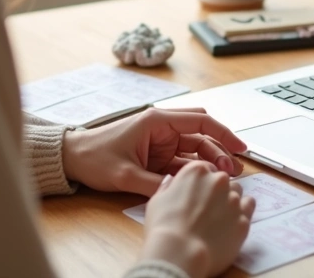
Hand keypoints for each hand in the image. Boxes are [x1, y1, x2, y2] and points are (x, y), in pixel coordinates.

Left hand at [62, 107, 246, 195]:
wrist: (73, 158)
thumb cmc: (94, 157)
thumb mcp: (124, 175)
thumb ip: (154, 184)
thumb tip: (180, 193)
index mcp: (157, 121)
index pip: (199, 122)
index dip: (223, 134)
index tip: (240, 147)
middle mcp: (162, 127)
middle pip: (202, 133)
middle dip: (221, 149)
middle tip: (236, 169)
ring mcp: (161, 141)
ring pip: (195, 147)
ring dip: (210, 160)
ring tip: (226, 177)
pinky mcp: (157, 155)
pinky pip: (183, 160)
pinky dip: (196, 168)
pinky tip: (207, 180)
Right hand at [140, 161, 255, 277]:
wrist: (180, 251)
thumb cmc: (164, 226)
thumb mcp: (157, 200)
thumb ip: (168, 187)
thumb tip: (171, 181)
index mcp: (197, 171)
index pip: (205, 169)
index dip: (200, 183)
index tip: (196, 194)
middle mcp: (219, 180)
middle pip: (223, 180)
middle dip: (216, 192)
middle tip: (205, 210)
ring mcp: (234, 199)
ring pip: (238, 193)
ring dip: (230, 202)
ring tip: (218, 219)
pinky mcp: (245, 218)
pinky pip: (249, 208)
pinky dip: (241, 214)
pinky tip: (230, 224)